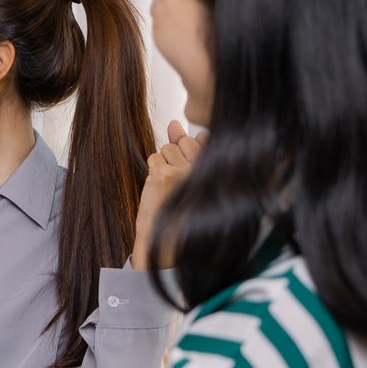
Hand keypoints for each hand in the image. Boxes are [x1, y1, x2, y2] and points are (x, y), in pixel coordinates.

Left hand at [132, 120, 207, 269]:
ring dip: (162, 164)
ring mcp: (182, 171)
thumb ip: (189, 149)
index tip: (188, 166)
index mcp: (214, 172)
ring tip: (168, 186)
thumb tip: (175, 124)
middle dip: (176, 156)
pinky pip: (153, 158)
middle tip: (175, 182)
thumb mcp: (193, 180)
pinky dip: (152, 170)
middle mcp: (202, 169)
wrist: (169, 243)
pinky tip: (158, 187)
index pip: (205, 140)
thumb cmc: (183, 213)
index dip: (192, 148)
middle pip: (183, 141)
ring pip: (166, 149)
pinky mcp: (162, 175)